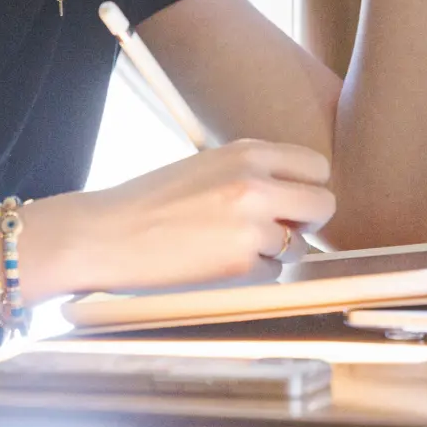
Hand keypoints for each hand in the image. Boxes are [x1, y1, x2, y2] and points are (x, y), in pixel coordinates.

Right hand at [23, 139, 337, 296]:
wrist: (103, 234)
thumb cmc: (148, 202)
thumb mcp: (205, 166)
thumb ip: (252, 173)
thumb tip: (295, 195)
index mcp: (246, 152)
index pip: (316, 167)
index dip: (307, 188)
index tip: (292, 201)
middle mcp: (255, 184)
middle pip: (322, 205)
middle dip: (305, 223)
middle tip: (278, 231)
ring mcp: (250, 226)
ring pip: (297, 246)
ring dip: (275, 252)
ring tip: (228, 247)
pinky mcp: (239, 265)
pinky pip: (271, 274)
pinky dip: (251, 274)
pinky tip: (215, 265)